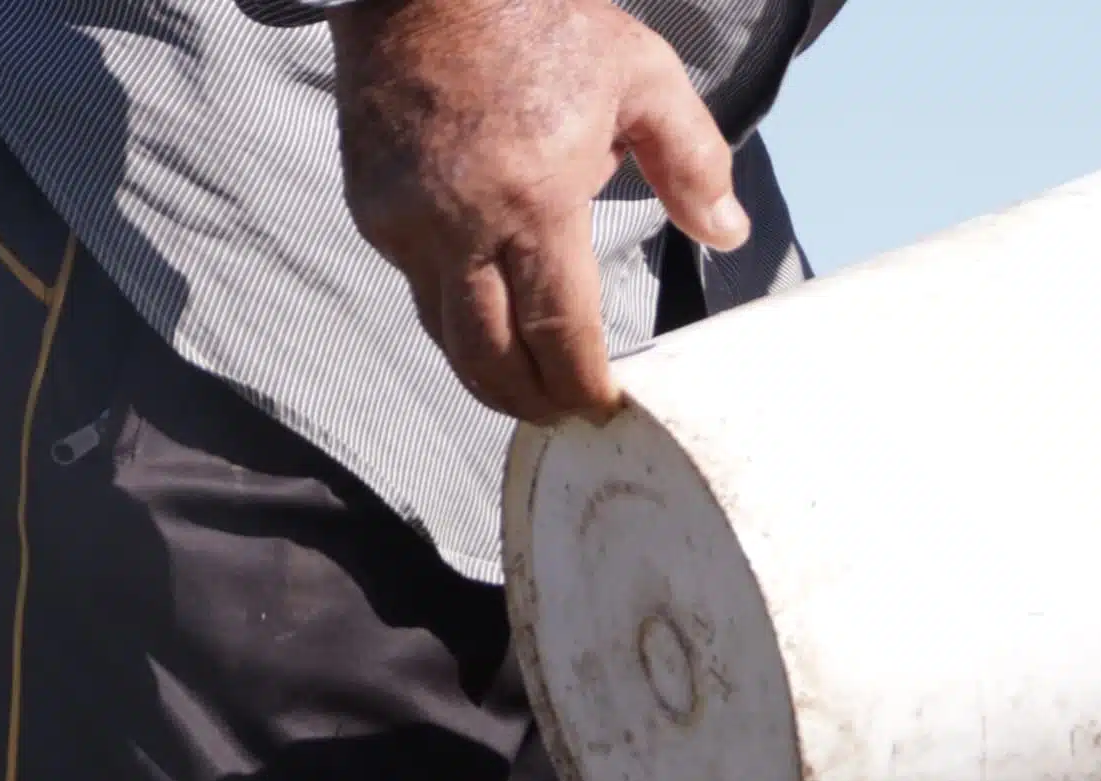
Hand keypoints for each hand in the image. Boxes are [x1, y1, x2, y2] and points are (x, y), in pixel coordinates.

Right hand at [333, 0, 750, 424]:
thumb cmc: (538, 15)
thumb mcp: (642, 75)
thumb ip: (694, 162)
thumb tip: (729, 234)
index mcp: (533, 201)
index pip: (558, 337)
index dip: (582, 389)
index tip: (606, 410)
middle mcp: (458, 227)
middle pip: (490, 363)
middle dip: (530, 404)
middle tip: (563, 419)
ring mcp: (404, 222)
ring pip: (444, 336)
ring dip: (487, 371)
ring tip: (528, 386)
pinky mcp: (370, 208)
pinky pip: (415, 285)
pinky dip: (452, 310)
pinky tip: (486, 307)